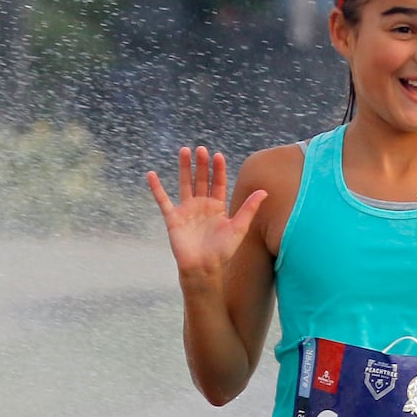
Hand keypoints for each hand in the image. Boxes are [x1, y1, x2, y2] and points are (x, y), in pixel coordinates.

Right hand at [146, 146, 266, 281]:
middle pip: (201, 179)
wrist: (203, 267)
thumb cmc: (222, 251)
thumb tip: (264, 191)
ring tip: (184, 151)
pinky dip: (156, 188)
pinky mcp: (173, 218)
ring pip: (185, 184)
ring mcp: (187, 210)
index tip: (218, 155)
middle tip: (201, 148)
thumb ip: (249, 209)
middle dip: (202, 164)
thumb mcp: (239, 228)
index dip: (218, 169)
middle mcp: (202, 205)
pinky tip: (151, 175)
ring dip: (184, 168)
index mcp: (217, 207)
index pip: (218, 183)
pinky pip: (163, 200)